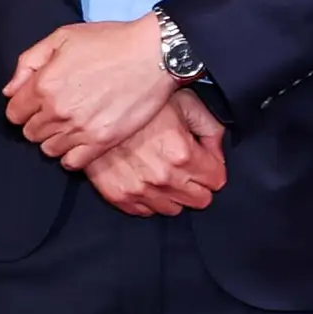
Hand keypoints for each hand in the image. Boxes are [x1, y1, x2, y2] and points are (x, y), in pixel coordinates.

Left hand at [6, 18, 176, 168]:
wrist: (152, 54)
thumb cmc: (109, 41)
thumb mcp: (62, 37)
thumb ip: (28, 62)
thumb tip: (10, 90)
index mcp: (44, 84)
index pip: (14, 113)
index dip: (23, 107)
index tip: (36, 102)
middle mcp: (57, 110)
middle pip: (30, 133)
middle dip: (38, 122)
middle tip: (57, 111)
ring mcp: (80, 129)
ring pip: (48, 149)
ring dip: (54, 139)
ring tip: (71, 125)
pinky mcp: (102, 141)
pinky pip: (72, 163)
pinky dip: (71, 155)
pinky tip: (80, 141)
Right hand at [86, 90, 227, 216]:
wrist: (95, 105)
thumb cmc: (143, 102)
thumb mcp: (187, 103)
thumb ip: (211, 130)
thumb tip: (217, 152)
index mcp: (184, 154)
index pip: (217, 181)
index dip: (213, 168)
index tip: (204, 159)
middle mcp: (164, 177)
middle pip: (200, 200)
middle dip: (197, 184)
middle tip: (185, 166)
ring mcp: (139, 190)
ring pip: (173, 210)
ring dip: (172, 194)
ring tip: (162, 171)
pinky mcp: (118, 195)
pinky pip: (145, 211)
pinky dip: (148, 199)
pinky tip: (143, 177)